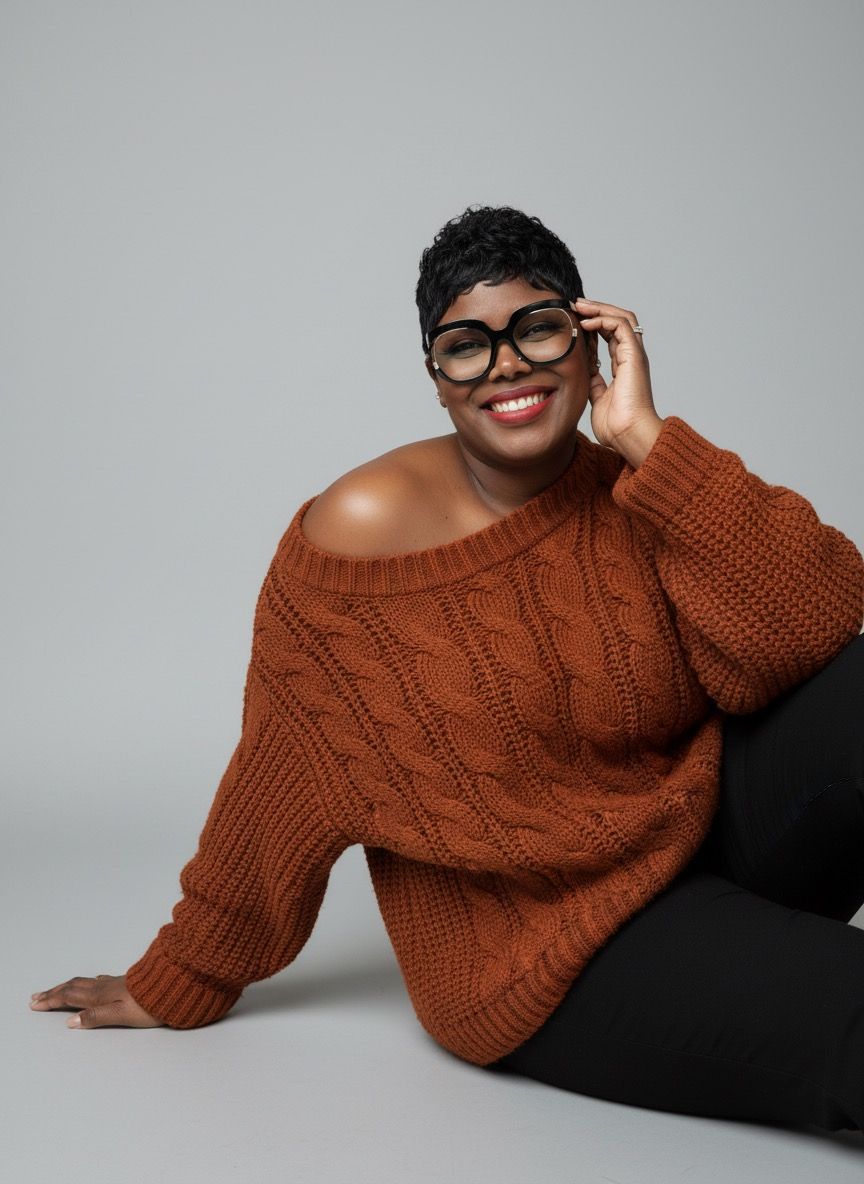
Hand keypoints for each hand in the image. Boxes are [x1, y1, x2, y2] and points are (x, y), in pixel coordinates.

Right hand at [29, 974, 164, 1028]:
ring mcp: (115, 983)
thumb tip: (70, 1022)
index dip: (51, 1000)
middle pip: (73, 987)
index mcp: (101, 995)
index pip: (70, 997)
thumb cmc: (150, 1005)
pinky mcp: (126, 983)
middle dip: (54, 992)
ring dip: (66, 987)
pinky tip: (92, 983)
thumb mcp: (121, 1015)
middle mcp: (105, 986)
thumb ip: (95, 1017)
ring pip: (85, 983)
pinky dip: (86, 983)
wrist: (176, 986)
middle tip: (37, 997)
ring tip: (56, 990)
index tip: (35, 1004)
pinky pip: (97, 981)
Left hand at [570, 296, 662, 462]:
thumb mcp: (597, 398)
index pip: (610, 336)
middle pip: (617, 321)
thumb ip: (592, 382)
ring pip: (621, 318)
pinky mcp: (634, 355)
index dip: (592, 325)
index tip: (573, 320)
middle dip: (596, 310)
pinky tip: (585, 323)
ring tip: (578, 305)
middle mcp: (631, 357)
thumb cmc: (616, 425)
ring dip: (599, 309)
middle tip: (574, 305)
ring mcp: (634, 355)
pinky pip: (621, 326)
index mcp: (624, 366)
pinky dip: (603, 320)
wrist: (628, 435)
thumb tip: (583, 372)